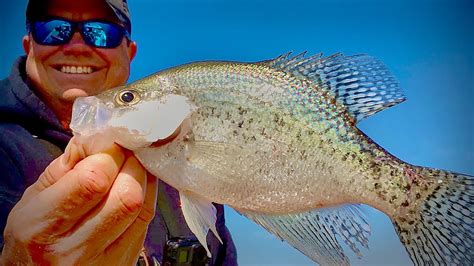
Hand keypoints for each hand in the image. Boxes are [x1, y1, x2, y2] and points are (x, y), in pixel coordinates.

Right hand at [0, 137, 157, 264]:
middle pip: (126, 194)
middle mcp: (74, 248)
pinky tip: (135, 183)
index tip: (108, 142)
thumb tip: (97, 137)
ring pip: (141, 206)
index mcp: (42, 226)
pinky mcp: (126, 260)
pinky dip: (146, 192)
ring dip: (142, 175)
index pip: (93, 179)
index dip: (109, 152)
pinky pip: (147, 218)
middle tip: (124, 152)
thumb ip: (65, 167)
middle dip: (130, 162)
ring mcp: (105, 259)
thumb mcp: (33, 199)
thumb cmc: (35, 235)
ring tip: (130, 165)